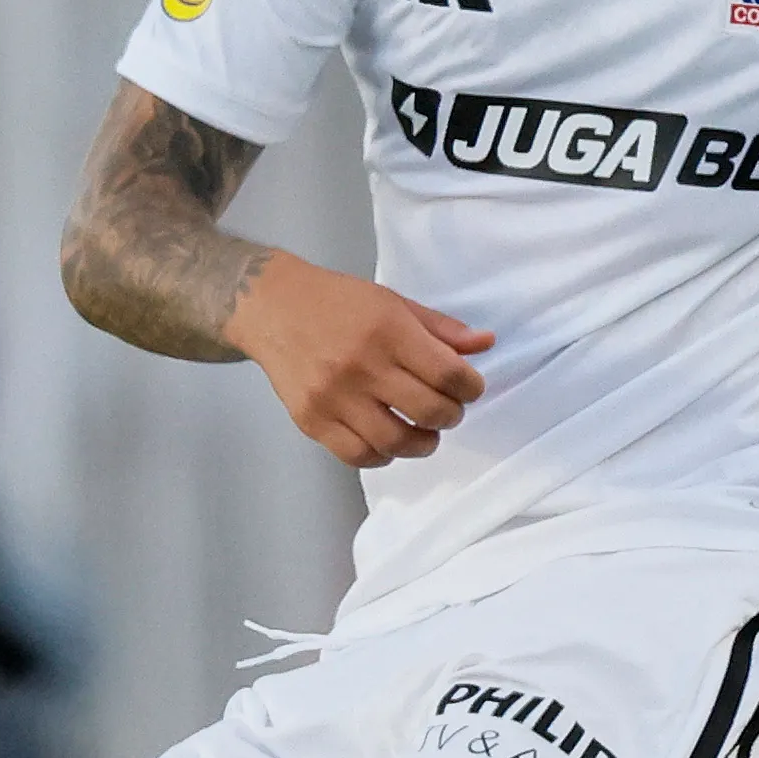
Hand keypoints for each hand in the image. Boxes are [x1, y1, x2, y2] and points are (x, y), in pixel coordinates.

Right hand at [224, 250, 491, 466]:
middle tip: (447, 410)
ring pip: (396, 442)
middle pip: (429, 412)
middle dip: (451, 416)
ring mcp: (334, 398)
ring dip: (422, 443)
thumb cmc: (339, 302)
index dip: (471, 387)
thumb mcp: (392, 302)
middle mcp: (362, 366)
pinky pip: (358, 455)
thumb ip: (440, 328)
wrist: (272, 308)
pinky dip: (382, 455)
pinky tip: (388, 439)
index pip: (449, 374)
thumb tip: (486, 344)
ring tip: (424, 432)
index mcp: (388, 330)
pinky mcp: (312, 420)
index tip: (469, 388)